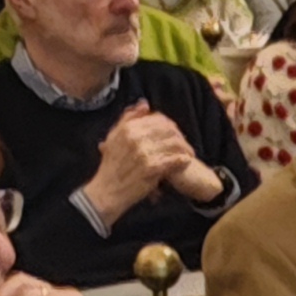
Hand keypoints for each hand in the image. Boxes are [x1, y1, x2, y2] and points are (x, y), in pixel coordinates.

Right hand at [82, 103, 199, 220]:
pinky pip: (174, 160)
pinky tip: (185, 162)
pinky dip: (182, 160)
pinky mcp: (151, 168)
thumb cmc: (111, 166)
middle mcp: (136, 138)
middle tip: (185, 145)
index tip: (175, 134)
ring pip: (174, 144)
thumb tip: (144, 103)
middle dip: (180, 136)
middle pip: (169, 130)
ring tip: (189, 154)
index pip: (158, 119)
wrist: (106, 192)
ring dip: (185, 148)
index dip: (171, 125)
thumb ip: (129, 119)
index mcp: (128, 128)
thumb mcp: (114, 138)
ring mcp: (144, 153)